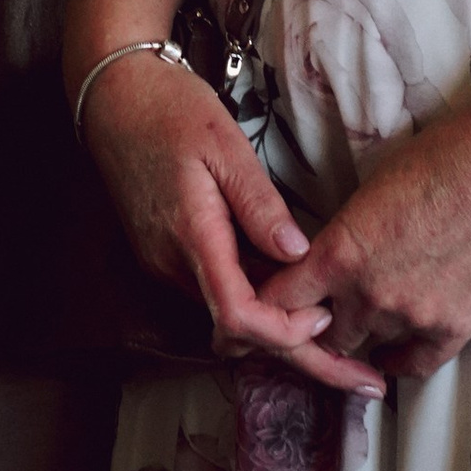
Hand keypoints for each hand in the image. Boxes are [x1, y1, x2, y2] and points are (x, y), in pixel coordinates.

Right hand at [79, 50, 381, 394]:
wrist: (111, 96)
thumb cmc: (167, 109)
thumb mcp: (223, 144)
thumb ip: (259, 204)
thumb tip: (298, 254)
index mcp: (192, 237)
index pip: (238, 316)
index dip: (286, 331)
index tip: (327, 319)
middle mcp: (174, 265)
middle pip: (241, 333)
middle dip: (301, 356)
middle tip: (359, 374)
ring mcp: (166, 264)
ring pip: (230, 316)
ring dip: (278, 327)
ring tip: (336, 327)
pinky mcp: (166, 256)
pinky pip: (217, 292)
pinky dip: (256, 301)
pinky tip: (289, 288)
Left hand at [250, 89, 470, 387]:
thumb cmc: (441, 156)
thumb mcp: (371, 188)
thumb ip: (344, 236)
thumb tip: (325, 260)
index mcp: (340, 251)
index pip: (279, 300)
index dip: (270, 303)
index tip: (271, 303)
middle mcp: (369, 294)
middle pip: (321, 334)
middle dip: (317, 324)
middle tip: (320, 314)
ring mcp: (412, 317)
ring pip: (366, 348)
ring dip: (362, 335)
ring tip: (363, 320)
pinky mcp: (454, 329)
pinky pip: (413, 366)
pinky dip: (399, 358)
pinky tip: (394, 348)